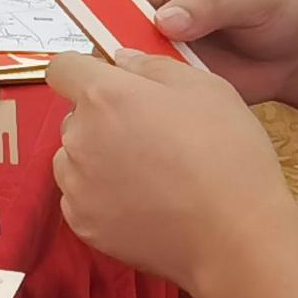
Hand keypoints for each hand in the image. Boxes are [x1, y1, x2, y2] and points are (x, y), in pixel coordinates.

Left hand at [40, 46, 297, 297]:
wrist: (234, 237)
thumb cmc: (227, 155)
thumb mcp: (206, 88)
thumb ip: (154, 66)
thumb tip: (123, 60)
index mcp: (104, 97)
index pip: (63, 68)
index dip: (85, 70)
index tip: (111, 83)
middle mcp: (78, 138)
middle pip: (75, 115)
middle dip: (102, 117)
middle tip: (149, 133)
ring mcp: (76, 185)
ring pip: (74, 157)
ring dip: (98, 156)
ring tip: (149, 173)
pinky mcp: (82, 223)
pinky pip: (81, 196)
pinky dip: (102, 195)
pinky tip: (143, 202)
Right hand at [118, 0, 297, 107]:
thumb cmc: (280, 7)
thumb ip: (210, 3)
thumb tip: (164, 20)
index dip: (122, 16)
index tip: (132, 42)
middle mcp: (152, 2)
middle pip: (114, 25)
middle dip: (120, 49)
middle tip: (135, 74)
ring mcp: (155, 40)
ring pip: (123, 58)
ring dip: (132, 77)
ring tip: (149, 95)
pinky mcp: (164, 71)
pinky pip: (143, 84)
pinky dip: (147, 97)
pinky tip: (158, 107)